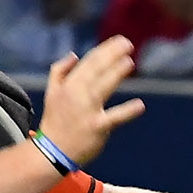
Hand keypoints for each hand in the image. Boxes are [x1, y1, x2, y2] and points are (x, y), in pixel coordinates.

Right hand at [39, 37, 147, 165]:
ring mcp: (87, 111)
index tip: (119, 40)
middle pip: (96, 70)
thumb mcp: (52, 92)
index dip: (105, 50)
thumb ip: (60, 71)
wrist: (52, 151)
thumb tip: (74, 55)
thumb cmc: (55, 120)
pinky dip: (127, 111)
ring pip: (103, 87)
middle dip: (112, 54)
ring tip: (129, 62)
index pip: (89, 62)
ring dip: (116, 73)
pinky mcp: (97, 128)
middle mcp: (77, 94)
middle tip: (128, 43)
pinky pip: (114, 118)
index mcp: (68, 85)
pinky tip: (140, 105)